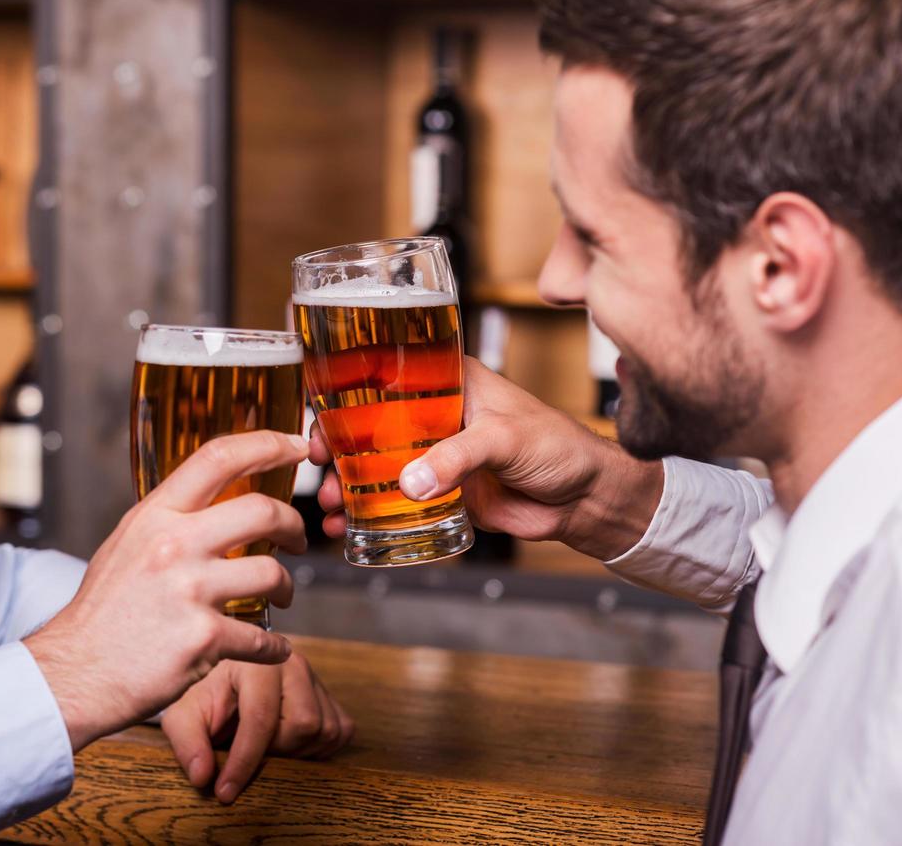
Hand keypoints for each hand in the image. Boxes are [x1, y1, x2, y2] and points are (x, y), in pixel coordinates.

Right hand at [26, 430, 309, 751]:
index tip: (296, 447)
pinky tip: (271, 648)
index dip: (267, 445)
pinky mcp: (204, 638)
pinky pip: (263, 637)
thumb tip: (214, 501)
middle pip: (263, 511)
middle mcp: (173, 545)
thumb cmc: (103, 612)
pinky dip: (275, 646)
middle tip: (297, 540)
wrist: (76, 672)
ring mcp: (190, 591)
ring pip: (272, 573)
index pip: (217, 458)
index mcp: (155, 516)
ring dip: (286, 587)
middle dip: (293, 525)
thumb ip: (169, 520)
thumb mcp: (127, 545)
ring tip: (279, 598)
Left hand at [161, 653, 353, 802]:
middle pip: (303, 724)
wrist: (222, 673)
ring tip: (267, 747)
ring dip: (296, 751)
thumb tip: (203, 777)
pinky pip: (340, 731)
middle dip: (275, 751)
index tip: (225, 792)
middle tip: (248, 753)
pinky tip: (290, 745)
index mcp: (254, 661)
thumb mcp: (182, 713)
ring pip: (324, 730)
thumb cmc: (202, 692)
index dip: (244, 762)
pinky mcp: (328, 693)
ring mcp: (314, 676)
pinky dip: (318, 748)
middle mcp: (291, 662)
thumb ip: (188, 742)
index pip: (260, 718)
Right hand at [310, 357, 663, 560]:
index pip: (386, 372)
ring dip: (347, 481)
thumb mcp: (503, 439)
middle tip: (317, 463)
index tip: (320, 411)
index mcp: (447, 379)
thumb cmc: (557, 447)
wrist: (585, 500)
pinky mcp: (440, 490)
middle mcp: (434, 411)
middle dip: (336, 443)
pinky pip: (394, 500)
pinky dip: (368, 513)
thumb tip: (410, 483)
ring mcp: (433, 452)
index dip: (347, 389)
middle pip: (370, 421)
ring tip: (328, 502)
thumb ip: (457, 458)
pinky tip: (345, 528)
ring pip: (376, 462)